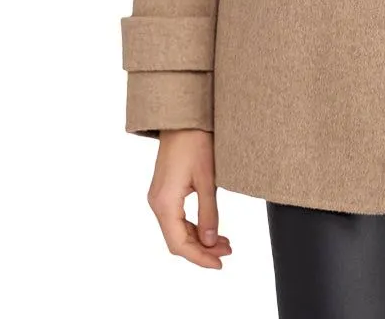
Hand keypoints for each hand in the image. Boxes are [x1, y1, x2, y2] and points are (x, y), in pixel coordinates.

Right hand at [146, 129, 232, 268]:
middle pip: (177, 240)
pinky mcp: (165, 191)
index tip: (219, 264)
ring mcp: (159, 197)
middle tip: (227, 253)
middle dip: (202, 250)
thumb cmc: (196, 142)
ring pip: (176, 230)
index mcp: (164, 202)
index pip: (179, 243)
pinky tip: (211, 229)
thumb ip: (209, 212)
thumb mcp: (207, 179)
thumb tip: (212, 241)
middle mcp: (157, 203)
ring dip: (199, 239)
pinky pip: (176, 218)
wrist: (183, 118)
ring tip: (225, 243)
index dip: (199, 257)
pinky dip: (193, 227)